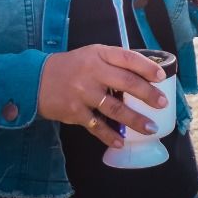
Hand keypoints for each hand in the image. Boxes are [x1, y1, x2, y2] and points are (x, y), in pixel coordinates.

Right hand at [38, 45, 169, 149]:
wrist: (35, 80)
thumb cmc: (71, 67)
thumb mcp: (92, 55)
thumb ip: (114, 62)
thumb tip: (145, 74)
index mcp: (99, 55)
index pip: (128, 58)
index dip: (147, 67)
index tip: (162, 77)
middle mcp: (92, 72)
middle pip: (126, 83)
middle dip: (148, 94)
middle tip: (163, 103)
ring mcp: (83, 93)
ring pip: (115, 108)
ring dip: (135, 120)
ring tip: (151, 128)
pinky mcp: (74, 112)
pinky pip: (96, 126)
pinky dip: (110, 136)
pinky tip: (121, 142)